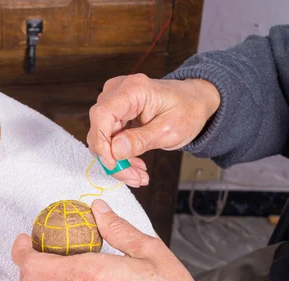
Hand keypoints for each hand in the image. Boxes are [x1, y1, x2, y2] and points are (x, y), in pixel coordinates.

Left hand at [11, 199, 221, 280]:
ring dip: (46, 276)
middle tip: (36, 246)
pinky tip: (86, 279)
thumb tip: (97, 209)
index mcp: (90, 275)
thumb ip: (117, 228)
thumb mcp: (148, 251)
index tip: (24, 237)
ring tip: (66, 259)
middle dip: (25, 263)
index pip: (34, 265)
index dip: (21, 250)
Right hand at [87, 74, 220, 186]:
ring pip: (102, 138)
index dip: (102, 142)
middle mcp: (117, 91)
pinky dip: (119, 154)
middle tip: (134, 177)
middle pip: (100, 129)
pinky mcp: (113, 112)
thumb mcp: (170, 130)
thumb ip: (141, 140)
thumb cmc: (187, 110)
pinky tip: (135, 164)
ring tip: (138, 174)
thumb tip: (114, 151)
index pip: (102, 114)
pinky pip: (108, 138)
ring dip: (117, 160)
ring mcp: (113, 101)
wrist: (193, 101)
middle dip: (113, 158)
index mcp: (133, 89)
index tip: (113, 164)